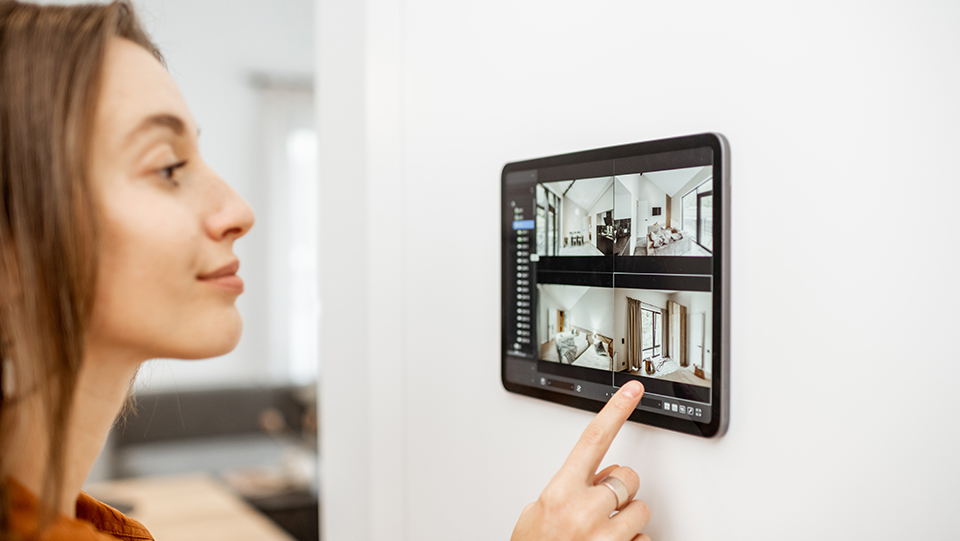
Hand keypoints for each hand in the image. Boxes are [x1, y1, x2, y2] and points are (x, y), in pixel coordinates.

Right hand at [511, 381, 650, 540]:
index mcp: (560, 492)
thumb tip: (587, 480)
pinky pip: (643, 540)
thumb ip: (563, 491)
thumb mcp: (535, 515)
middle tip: (601, 505)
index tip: (634, 391)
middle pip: (627, 477)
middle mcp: (586, 511)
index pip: (594, 439)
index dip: (616, 410)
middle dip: (619, 488)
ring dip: (627, 519)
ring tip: (602, 533)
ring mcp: (607, 536)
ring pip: (640, 510)